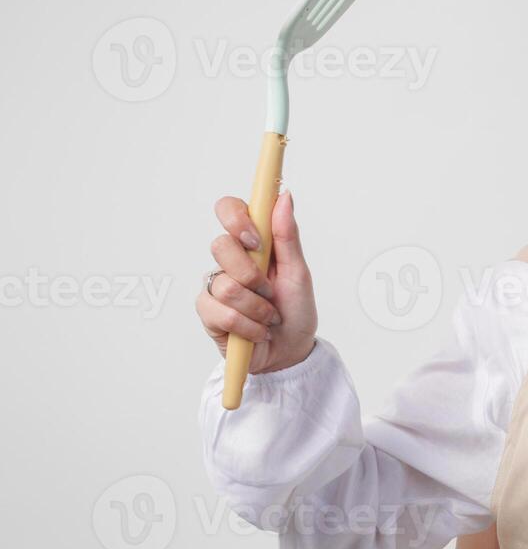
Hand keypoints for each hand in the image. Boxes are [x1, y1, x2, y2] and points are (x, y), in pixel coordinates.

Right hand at [195, 190, 317, 373]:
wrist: (290, 351)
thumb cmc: (295, 310)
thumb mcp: (299, 273)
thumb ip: (288, 236)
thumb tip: (284, 197)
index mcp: (252, 243)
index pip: (228, 209)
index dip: (236, 219)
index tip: (256, 240)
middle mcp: (229, 260)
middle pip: (221, 246)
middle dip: (254, 275)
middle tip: (270, 291)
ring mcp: (215, 285)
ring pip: (226, 285)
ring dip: (258, 307)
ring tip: (269, 316)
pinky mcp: (208, 313)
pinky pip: (222, 314)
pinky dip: (249, 326)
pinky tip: (257, 331)